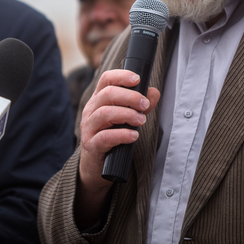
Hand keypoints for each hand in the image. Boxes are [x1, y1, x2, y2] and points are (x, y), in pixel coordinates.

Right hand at [75, 69, 159, 227]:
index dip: (121, 76)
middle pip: (107, 94)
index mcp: (98, 100)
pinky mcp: (92, 145)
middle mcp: (91, 110)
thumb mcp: (125, 119)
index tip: (137, 79)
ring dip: (127, 114)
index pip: (106, 79)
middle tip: (145, 105)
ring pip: (105, 113)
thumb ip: (139, 105)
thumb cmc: (111, 138)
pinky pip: (105, 137)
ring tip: (141, 120)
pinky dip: (122, 134)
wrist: (96, 167)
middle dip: (130, 97)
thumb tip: (154, 92)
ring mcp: (89, 128)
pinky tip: (133, 135)